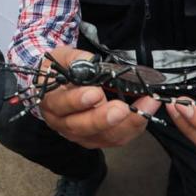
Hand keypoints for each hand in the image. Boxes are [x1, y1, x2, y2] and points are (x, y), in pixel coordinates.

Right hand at [39, 45, 160, 149]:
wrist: (57, 85)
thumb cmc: (60, 70)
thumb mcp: (62, 57)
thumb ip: (76, 59)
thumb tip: (92, 64)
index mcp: (51, 101)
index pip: (61, 105)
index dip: (77, 101)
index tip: (95, 92)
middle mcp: (62, 123)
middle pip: (82, 127)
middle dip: (103, 118)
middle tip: (121, 108)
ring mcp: (80, 134)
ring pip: (103, 136)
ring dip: (126, 124)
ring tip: (142, 108)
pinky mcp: (97, 139)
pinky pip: (116, 139)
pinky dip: (134, 127)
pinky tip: (145, 113)